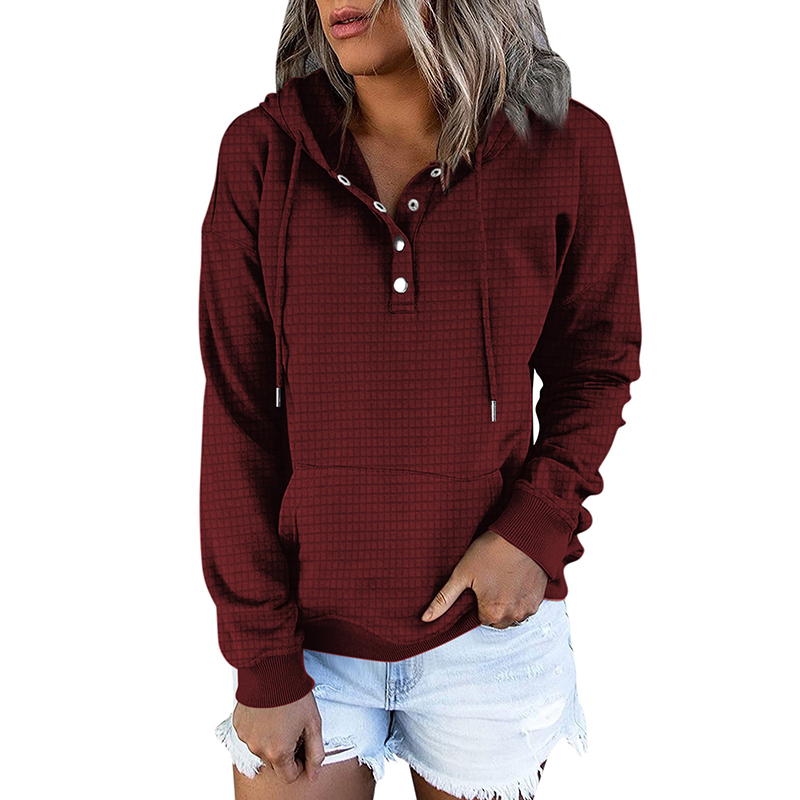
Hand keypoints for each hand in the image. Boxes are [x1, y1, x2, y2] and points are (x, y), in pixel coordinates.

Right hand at [232, 691, 324, 783]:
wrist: (272, 670)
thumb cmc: (294, 694)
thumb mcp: (313, 724)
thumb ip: (316, 754)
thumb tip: (314, 775)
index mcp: (278, 752)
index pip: (289, 775)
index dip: (300, 763)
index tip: (303, 745)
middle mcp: (258, 749)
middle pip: (276, 763)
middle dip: (286, 750)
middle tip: (294, 727)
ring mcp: (246, 737)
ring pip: (262, 748)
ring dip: (271, 739)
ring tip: (281, 716)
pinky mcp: (238, 724)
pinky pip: (251, 734)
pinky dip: (259, 728)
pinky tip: (268, 712)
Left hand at [421, 530, 548, 627]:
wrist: (525, 534)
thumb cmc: (492, 551)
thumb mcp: (462, 573)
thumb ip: (444, 599)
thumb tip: (425, 619)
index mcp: (492, 613)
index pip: (480, 618)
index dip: (478, 600)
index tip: (480, 584)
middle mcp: (513, 616)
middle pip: (497, 619)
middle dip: (493, 605)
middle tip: (491, 580)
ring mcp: (529, 608)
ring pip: (513, 614)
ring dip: (508, 602)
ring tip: (504, 578)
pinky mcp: (540, 599)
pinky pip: (527, 606)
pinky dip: (521, 596)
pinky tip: (516, 578)